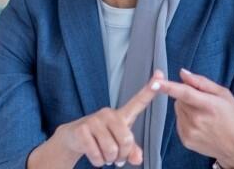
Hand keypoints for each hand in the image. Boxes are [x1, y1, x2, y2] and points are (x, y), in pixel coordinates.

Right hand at [28, 70, 163, 167]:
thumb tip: (137, 158)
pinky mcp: (82, 129)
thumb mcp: (119, 145)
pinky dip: (98, 161)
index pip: (138, 101)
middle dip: (122, 155)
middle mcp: (108, 114)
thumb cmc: (101, 139)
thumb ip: (132, 151)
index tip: (159, 74)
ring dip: (109, 159)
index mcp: (121, 116)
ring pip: (111, 149)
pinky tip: (94, 156)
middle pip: (126, 139)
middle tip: (116, 158)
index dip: (149, 90)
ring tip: (104, 156)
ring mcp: (94, 120)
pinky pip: (97, 154)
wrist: (74, 138)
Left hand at [159, 68, 233, 168]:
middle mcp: (197, 120)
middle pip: (179, 100)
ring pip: (178, 109)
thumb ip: (202, 83)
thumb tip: (182, 73)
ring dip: (186, 109)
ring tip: (204, 116)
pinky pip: (179, 121)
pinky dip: (186, 120)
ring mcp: (190, 131)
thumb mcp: (224, 95)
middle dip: (187, 98)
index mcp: (209, 106)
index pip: (185, 94)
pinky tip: (201, 125)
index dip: (169, 87)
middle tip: (205, 105)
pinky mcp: (185, 139)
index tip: (155, 82)